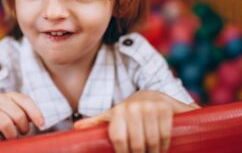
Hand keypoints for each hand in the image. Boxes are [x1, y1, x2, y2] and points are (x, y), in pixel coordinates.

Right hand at [0, 92, 43, 142]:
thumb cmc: (0, 124)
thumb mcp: (14, 117)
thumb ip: (26, 116)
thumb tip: (41, 122)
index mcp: (10, 96)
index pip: (26, 101)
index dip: (36, 113)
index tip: (42, 125)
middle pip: (18, 115)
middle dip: (23, 128)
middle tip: (21, 134)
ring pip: (7, 125)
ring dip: (12, 136)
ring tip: (11, 138)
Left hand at [74, 91, 197, 152]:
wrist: (153, 95)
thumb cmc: (130, 111)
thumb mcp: (112, 115)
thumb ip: (96, 122)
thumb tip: (76, 127)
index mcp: (117, 111)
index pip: (118, 138)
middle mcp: (133, 107)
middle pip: (136, 143)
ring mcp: (150, 107)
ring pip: (152, 140)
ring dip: (154, 152)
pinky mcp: (165, 108)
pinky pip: (165, 133)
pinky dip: (164, 145)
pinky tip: (162, 149)